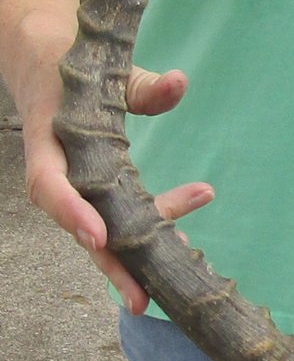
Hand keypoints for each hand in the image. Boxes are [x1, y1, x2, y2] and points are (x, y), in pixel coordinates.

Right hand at [24, 65, 213, 313]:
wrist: (46, 61)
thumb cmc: (76, 66)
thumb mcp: (105, 68)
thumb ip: (142, 84)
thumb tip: (178, 84)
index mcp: (48, 139)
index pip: (49, 184)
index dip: (71, 212)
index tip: (100, 236)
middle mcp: (57, 169)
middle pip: (77, 225)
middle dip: (109, 264)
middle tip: (142, 299)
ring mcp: (74, 183)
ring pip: (100, 227)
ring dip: (134, 253)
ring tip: (176, 266)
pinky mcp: (93, 186)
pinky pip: (115, 214)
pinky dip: (145, 227)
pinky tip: (180, 237)